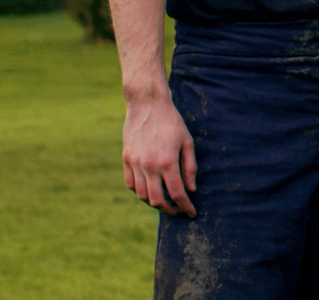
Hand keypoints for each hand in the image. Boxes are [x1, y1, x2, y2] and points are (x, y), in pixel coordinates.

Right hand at [121, 92, 197, 216]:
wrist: (147, 104)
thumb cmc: (172, 122)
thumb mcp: (187, 142)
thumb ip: (190, 167)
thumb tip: (191, 189)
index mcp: (167, 162)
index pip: (178, 193)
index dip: (186, 207)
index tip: (192, 213)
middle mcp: (149, 166)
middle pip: (157, 200)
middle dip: (170, 210)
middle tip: (178, 211)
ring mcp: (135, 163)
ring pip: (142, 195)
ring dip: (154, 202)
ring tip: (165, 201)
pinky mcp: (126, 159)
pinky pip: (130, 184)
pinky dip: (140, 192)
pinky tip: (150, 189)